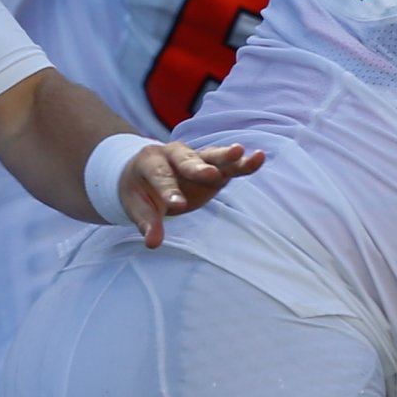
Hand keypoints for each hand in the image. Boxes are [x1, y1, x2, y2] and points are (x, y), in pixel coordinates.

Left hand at [116, 140, 262, 246]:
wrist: (146, 173)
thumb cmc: (140, 190)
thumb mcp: (137, 207)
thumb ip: (147, 224)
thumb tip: (152, 244)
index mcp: (150, 161)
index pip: (160, 177)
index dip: (168, 191)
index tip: (178, 206)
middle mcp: (174, 154)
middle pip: (187, 161)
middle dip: (198, 168)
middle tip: (209, 175)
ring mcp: (196, 159)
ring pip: (212, 157)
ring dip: (226, 156)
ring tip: (241, 152)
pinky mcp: (213, 166)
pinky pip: (229, 164)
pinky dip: (243, 162)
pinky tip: (259, 158)